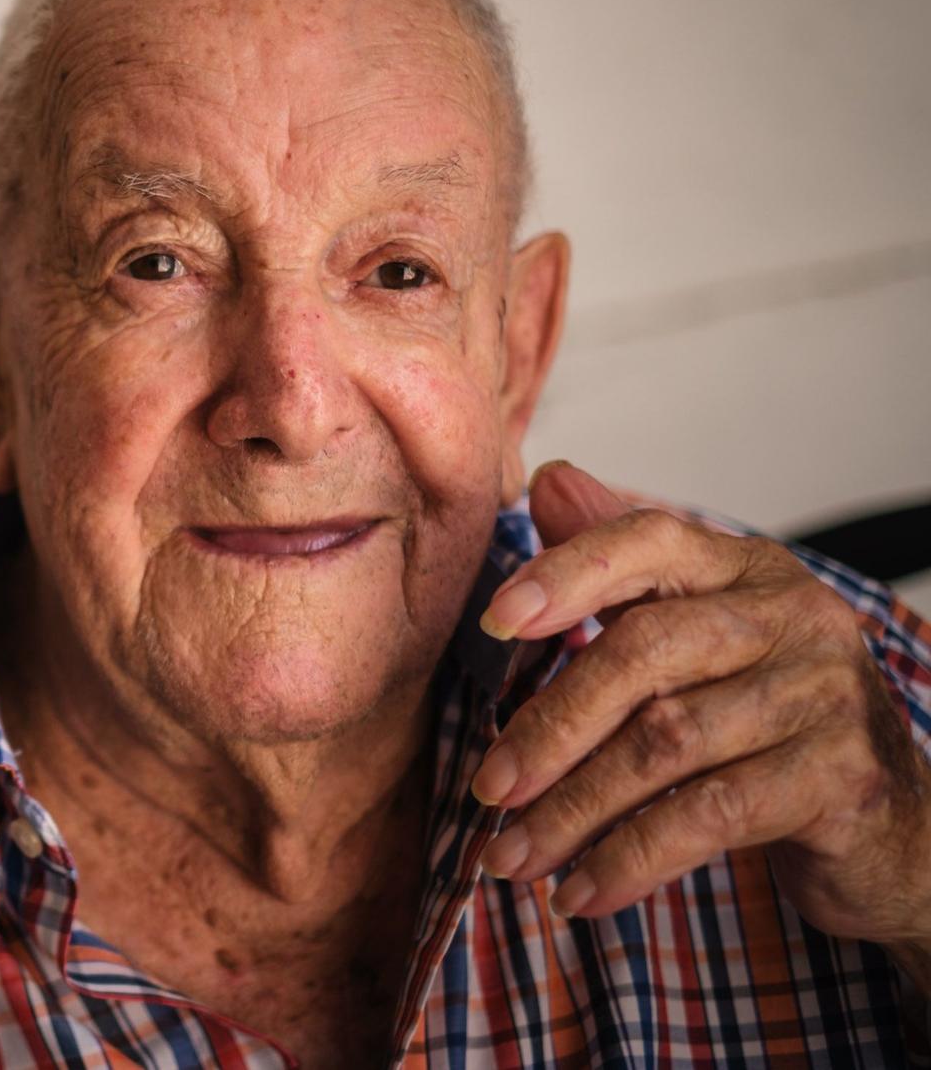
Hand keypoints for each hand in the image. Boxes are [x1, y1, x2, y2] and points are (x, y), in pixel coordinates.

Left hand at [470, 461, 930, 967]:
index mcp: (745, 569)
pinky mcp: (840, 777)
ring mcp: (825, 695)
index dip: (568, 572)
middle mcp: (794, 617)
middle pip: (643, 654)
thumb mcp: (693, 641)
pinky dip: (630, 858)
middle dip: (550, 728)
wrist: (888, 828)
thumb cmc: (763, 722)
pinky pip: (710, 815)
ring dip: (572, 811)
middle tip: (486, 789)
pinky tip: (579, 892)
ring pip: (666, 745)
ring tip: (511, 855)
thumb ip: (619, 568)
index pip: (649, 541)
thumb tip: (546, 481)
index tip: (494, 621)